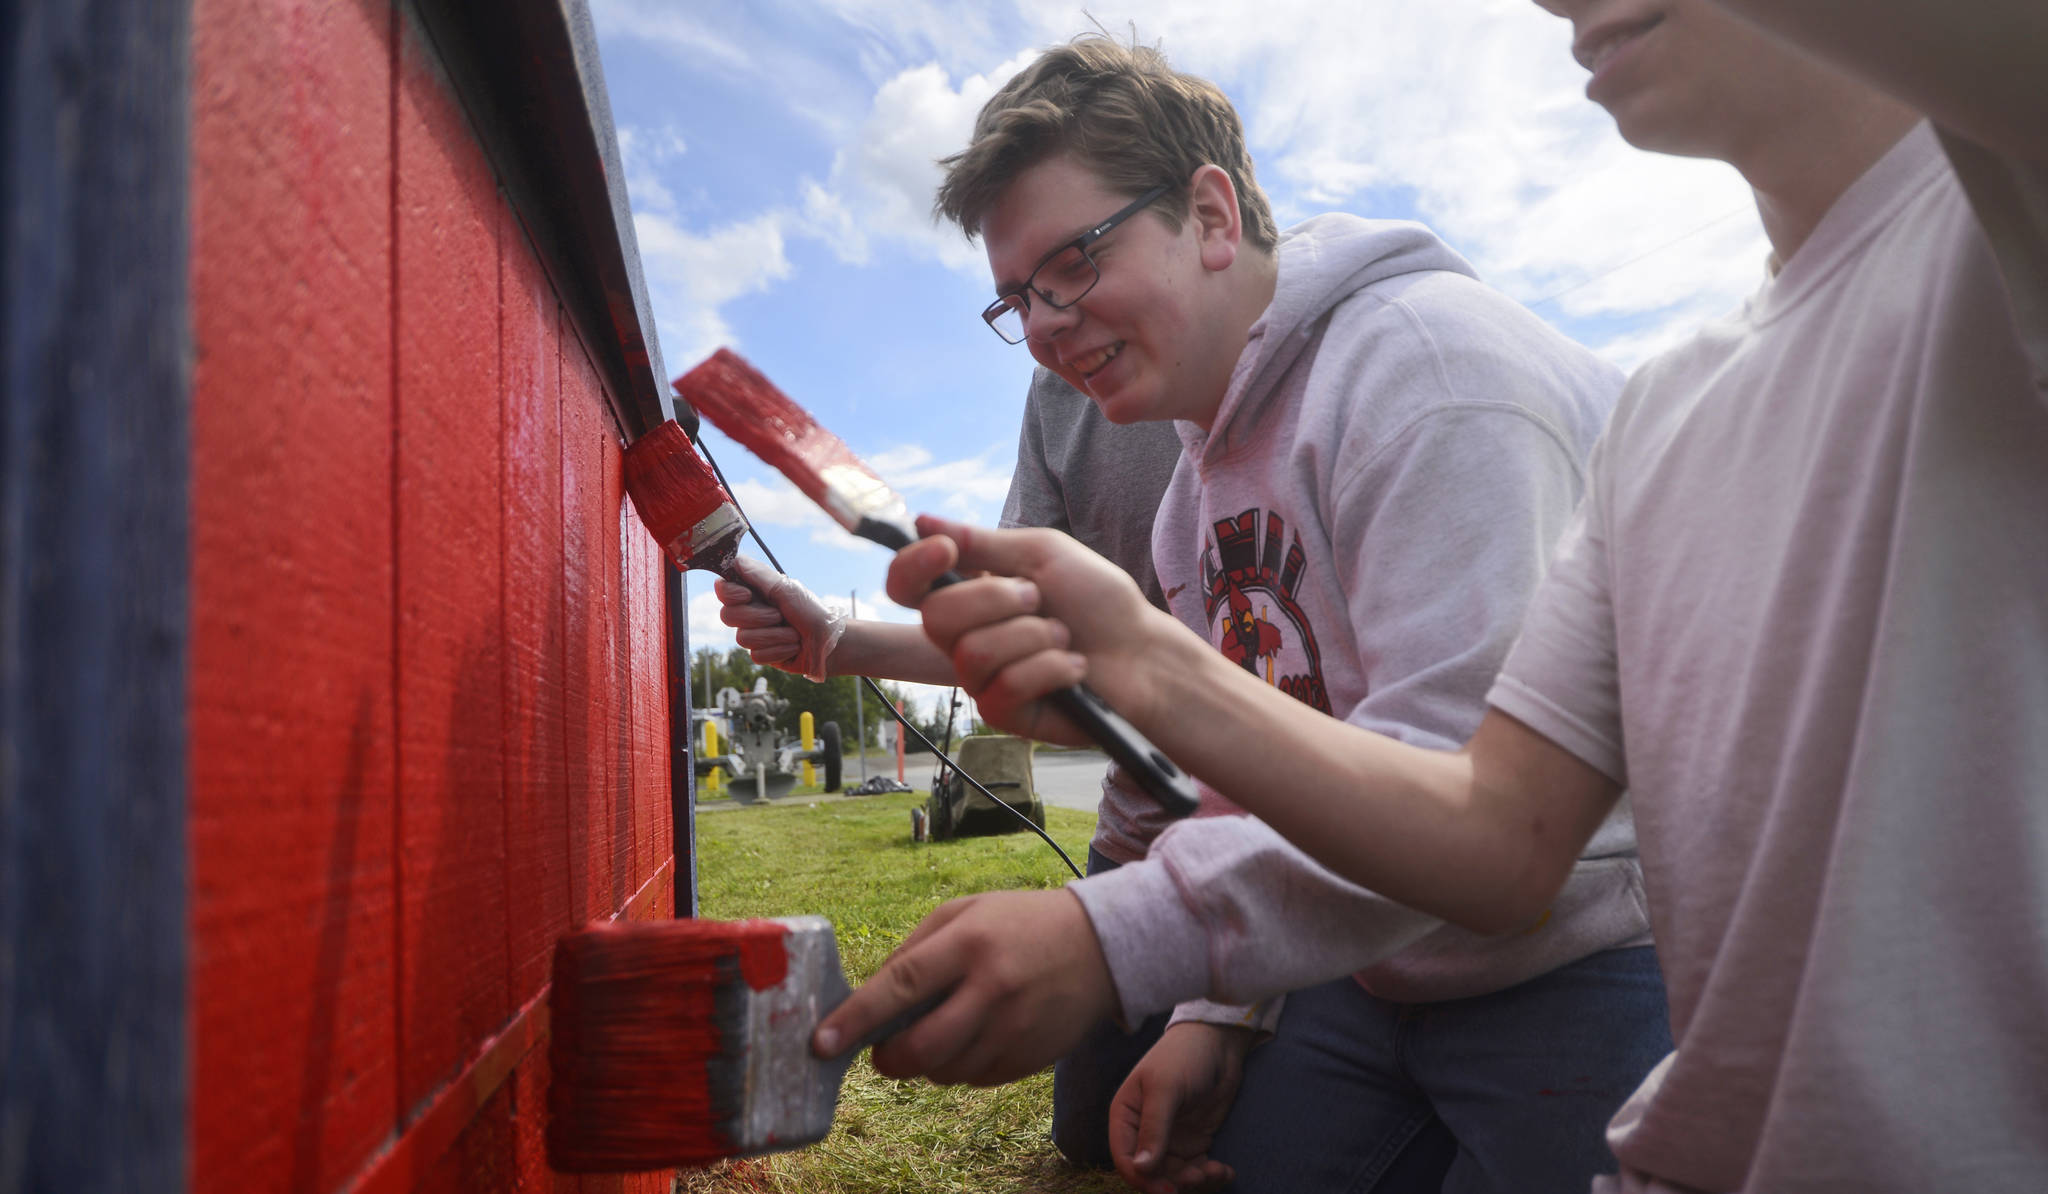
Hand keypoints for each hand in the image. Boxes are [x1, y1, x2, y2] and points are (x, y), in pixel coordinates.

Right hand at [714, 556, 845, 680]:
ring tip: (793, 633)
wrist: (829, 643)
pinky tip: (792, 647)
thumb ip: (759, 575)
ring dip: (774, 635)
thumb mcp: (787, 590)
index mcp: (755, 593)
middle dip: (757, 617)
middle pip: (727, 616)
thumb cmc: (811, 612)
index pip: (723, 589)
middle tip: (780, 615)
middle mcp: (751, 612)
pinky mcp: (762, 654)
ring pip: (742, 638)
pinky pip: (756, 655)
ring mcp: (755, 634)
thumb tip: (735, 559)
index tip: (747, 594)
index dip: (730, 593)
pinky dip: (779, 650)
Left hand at [811, 888, 1117, 1086]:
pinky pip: (973, 1080)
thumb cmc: (1020, 923)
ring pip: (944, 1072)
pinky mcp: (1029, 1059)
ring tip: (940, 1029)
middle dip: (887, 1059)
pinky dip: (959, 1067)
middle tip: (880, 1052)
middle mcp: (992, 989)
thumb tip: (867, 999)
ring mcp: (1014, 1029)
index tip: (821, 1042)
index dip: (856, 1019)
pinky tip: (974, 1036)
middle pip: (920, 1049)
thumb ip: (914, 950)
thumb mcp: (965, 912)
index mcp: (969, 943)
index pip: (901, 986)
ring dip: (925, 1063)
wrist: (1101, 946)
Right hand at [887, 515, 1174, 744]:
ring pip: (973, 652)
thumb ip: (982, 542)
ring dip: (1031, 636)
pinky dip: (1049, 669)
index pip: (906, 585)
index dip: (911, 566)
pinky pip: (1005, 686)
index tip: (945, 550)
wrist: (1142, 654)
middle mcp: (966, 636)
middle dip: (995, 598)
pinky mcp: (1004, 712)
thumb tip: (922, 520)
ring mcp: (982, 677)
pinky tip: (1073, 668)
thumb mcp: (1043, 555)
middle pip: (935, 616)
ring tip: (1064, 637)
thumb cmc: (1098, 602)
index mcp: (970, 594)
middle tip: (1038, 599)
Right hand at [1109, 1023, 1250, 1193]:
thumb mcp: (1166, 1088)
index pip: (1125, 1158)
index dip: (1142, 1179)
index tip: (1168, 1190)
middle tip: (1199, 1178)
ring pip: (1176, 1175)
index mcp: (1126, 1116)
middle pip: (1152, 1173)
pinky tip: (1226, 1171)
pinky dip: (1211, 1175)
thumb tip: (1141, 1168)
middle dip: (1175, 1181)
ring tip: (1217, 1171)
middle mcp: (1145, 1132)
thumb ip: (1154, 1128)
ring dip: (1196, 1181)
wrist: (1219, 1043)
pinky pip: (1198, 1169)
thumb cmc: (1184, 1056)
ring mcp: (1170, 1138)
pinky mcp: (1194, 1141)